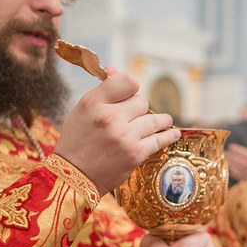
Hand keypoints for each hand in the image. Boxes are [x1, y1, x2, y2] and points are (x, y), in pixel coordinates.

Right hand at [55, 71, 178, 192]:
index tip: (132, 93)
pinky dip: (168, 136)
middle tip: (137, 115)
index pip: (127, 81)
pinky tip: (173, 133)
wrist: (73, 177)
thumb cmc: (77, 142)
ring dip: (161, 120)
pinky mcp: (135, 154)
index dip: (131, 86)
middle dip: (140, 107)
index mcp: (93, 103)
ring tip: (165, 120)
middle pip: (141, 101)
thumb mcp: (81, 111)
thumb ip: (101, 92)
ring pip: (153, 119)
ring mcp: (124, 136)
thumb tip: (114, 70)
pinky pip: (159, 140)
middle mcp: (110, 118)